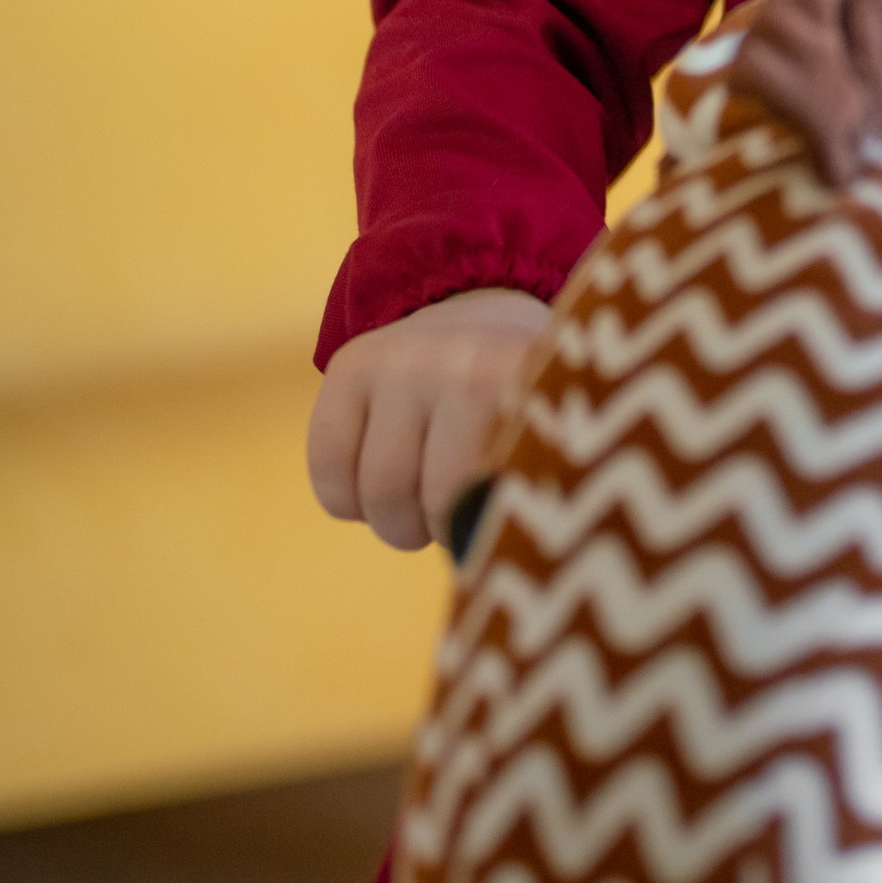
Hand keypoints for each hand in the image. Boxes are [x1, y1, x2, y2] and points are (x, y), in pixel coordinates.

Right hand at [307, 289, 552, 552]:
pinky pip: (329, 470)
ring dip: (398, 523)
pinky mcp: (352, 364)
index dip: (495, 536)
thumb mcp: (552, 436)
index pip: (503, 499)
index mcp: (531, 389)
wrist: (480, 310)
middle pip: (438, 504)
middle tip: (457, 516)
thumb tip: (500, 571)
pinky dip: (347, 501)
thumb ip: (540, 490)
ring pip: (380, 495)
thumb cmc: (522, 406)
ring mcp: (404, 361)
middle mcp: (466, 365)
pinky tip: (374, 489)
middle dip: (443, 531)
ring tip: (423, 504)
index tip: (499, 538)